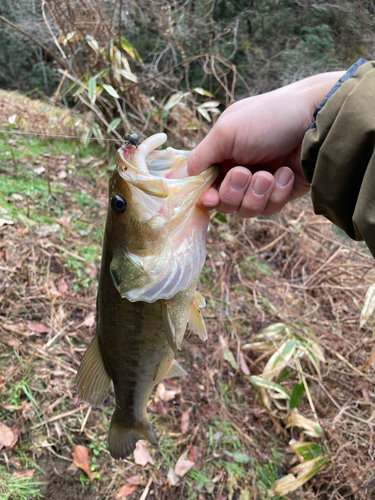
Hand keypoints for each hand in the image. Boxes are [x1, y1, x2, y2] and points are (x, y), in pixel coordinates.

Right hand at [187, 71, 344, 216]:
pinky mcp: (281, 193)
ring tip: (270, 174)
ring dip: (256, 194)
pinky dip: (277, 193)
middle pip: (224, 204)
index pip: (204, 185)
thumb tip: (185, 178)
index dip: (205, 196)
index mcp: (221, 155)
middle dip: (233, 192)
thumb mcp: (226, 132)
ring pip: (246, 211)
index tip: (210, 197)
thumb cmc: (269, 118)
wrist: (317, 119)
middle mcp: (238, 170)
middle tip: (245, 172)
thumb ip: (200, 157)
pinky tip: (286, 173)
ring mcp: (260, 184)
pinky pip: (270, 209)